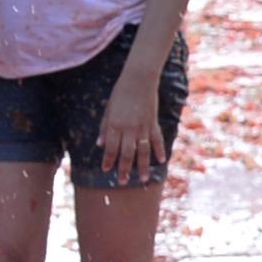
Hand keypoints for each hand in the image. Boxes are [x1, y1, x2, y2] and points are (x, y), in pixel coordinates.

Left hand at [93, 66, 167, 184]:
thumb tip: (100, 144)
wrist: (139, 79)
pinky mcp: (153, 122)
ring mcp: (143, 127)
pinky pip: (157, 139)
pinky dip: (160, 150)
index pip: (110, 148)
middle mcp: (129, 128)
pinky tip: (162, 161)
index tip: (105, 170)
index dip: (108, 160)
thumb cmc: (120, 93)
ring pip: (143, 151)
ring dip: (143, 166)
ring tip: (143, 179)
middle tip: (123, 182)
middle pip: (126, 153)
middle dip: (124, 169)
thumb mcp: (108, 109)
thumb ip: (104, 128)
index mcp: (115, 125)